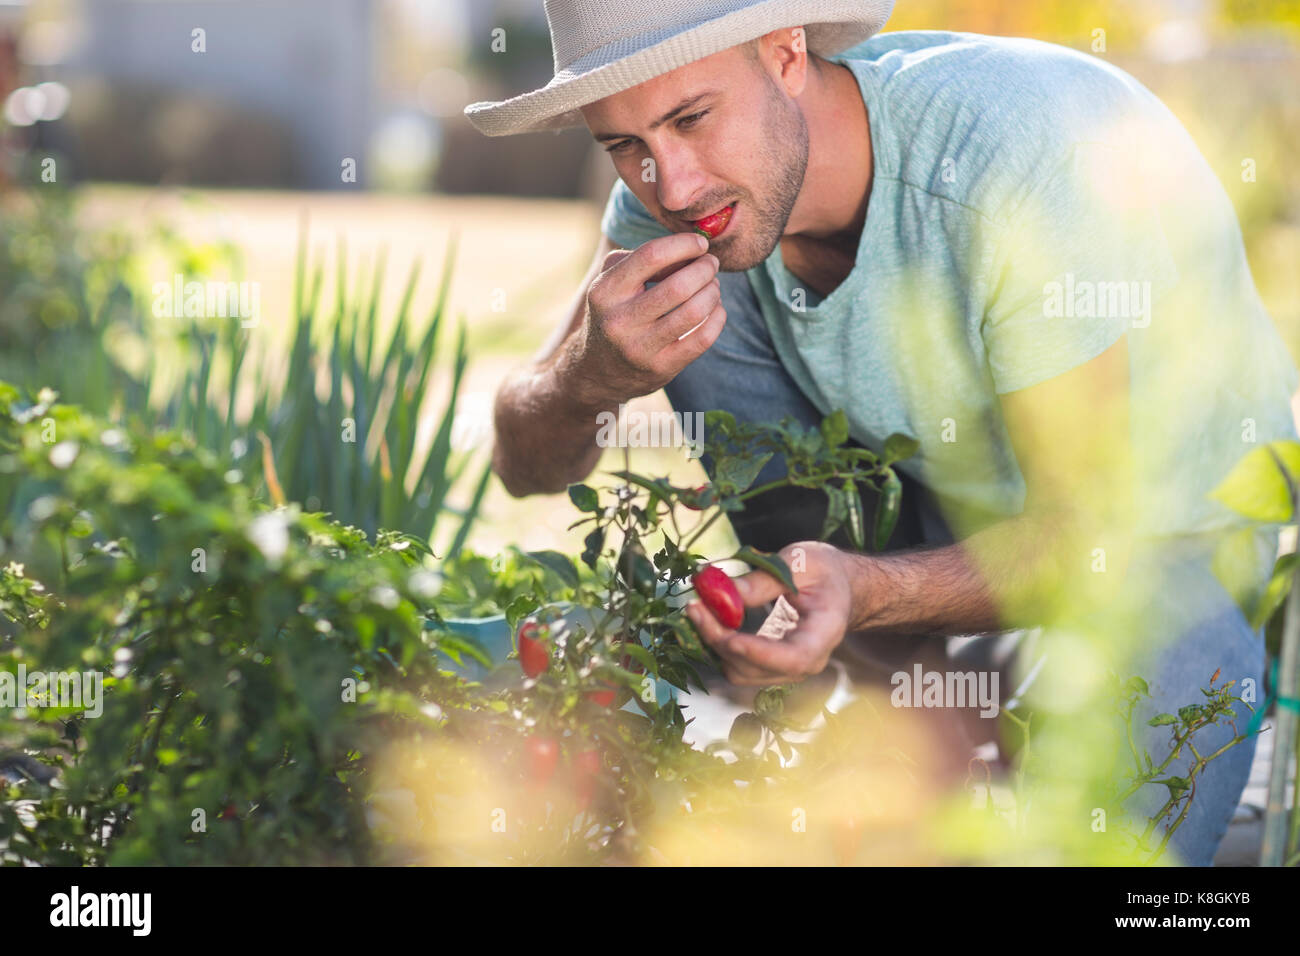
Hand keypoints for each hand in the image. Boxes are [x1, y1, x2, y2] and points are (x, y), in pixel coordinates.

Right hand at [570, 233, 726, 404]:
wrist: (599, 369)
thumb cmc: (614, 312)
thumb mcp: (612, 281)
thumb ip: (641, 259)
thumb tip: (689, 250)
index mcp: (605, 291)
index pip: (651, 256)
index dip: (683, 245)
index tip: (700, 244)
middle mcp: (619, 320)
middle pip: (679, 286)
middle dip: (704, 269)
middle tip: (711, 264)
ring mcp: (640, 348)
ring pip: (694, 312)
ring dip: (713, 292)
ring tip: (713, 286)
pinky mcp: (661, 368)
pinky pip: (702, 339)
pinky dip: (717, 318)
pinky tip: (716, 309)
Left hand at [685, 541, 862, 685]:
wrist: (837, 587)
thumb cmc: (823, 570)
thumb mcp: (799, 562)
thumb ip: (763, 580)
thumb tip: (722, 593)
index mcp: (825, 632)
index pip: (795, 657)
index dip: (760, 653)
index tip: (728, 638)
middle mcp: (809, 661)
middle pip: (759, 667)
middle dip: (722, 641)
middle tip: (695, 606)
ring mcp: (789, 669)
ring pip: (742, 672)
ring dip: (714, 644)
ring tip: (698, 608)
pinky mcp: (770, 667)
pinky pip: (738, 666)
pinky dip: (718, 645)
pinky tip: (706, 619)